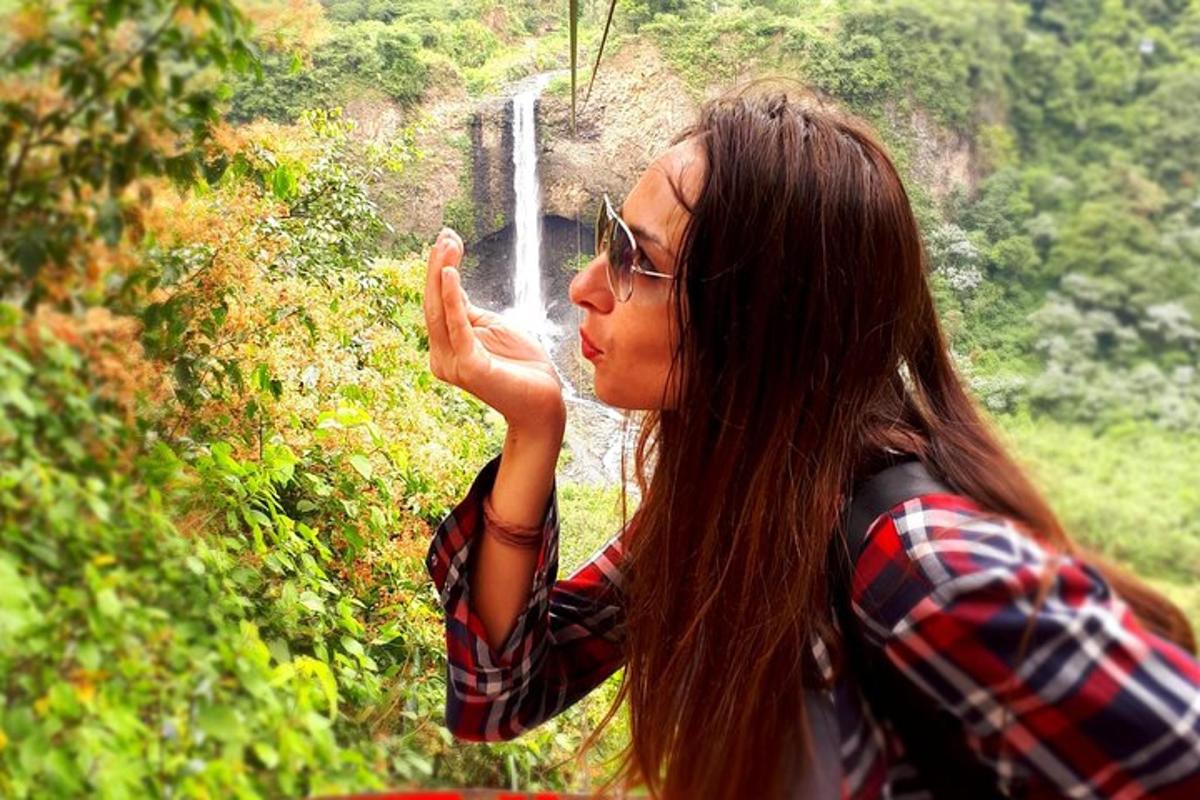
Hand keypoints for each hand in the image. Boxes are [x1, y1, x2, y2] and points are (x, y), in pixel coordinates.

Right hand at [423, 228, 564, 431]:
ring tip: (446, 245)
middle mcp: (442, 357)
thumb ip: (467, 310)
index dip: (439, 269)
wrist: (544, 403)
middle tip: (445, 234)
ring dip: (442, 273)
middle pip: (433, 303)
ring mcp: (452, 364)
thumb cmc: (522, 367)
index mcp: (446, 346)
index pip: (437, 302)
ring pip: (440, 311)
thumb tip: (449, 279)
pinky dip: (452, 299)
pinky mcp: (469, 367)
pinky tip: (450, 274)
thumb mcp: (492, 328)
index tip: (447, 237)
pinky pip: (458, 327)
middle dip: (437, 265)